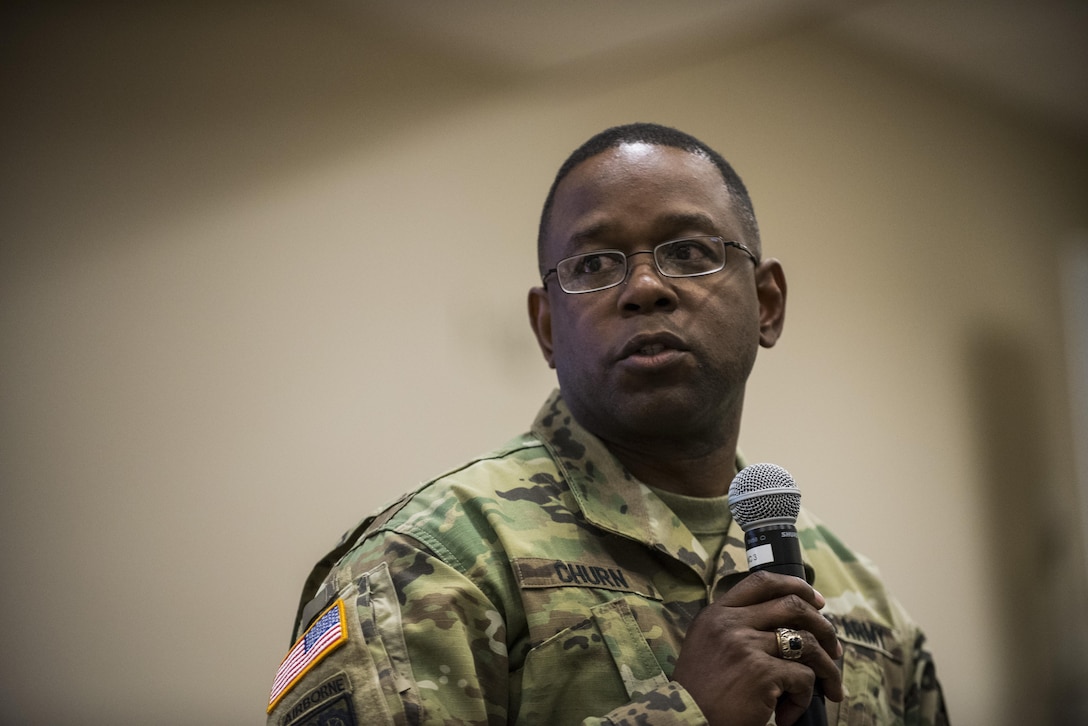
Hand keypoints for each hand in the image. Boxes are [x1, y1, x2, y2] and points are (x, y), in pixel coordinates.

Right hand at [670, 570, 843, 725]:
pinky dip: (804, 698)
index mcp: (717, 613)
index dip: (796, 585)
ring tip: (829, 687)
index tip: (817, 600)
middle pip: (793, 605)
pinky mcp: (761, 672)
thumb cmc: (700, 691)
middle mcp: (731, 623)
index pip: (762, 581)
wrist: (686, 719)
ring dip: (827, 668)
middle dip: (824, 627)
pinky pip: (803, 679)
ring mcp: (746, 645)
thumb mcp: (707, 645)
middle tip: (834, 649)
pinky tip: (788, 714)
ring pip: (807, 642)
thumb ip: (735, 627)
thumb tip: (786, 624)